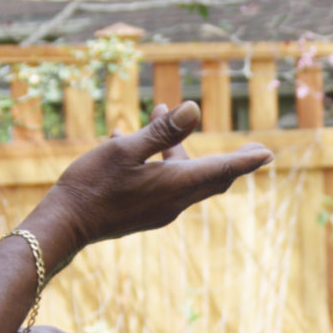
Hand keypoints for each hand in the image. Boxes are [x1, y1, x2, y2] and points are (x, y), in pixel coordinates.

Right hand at [42, 102, 271, 248]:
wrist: (65, 224)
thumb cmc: (92, 184)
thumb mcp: (125, 149)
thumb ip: (161, 131)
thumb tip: (194, 109)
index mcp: (174, 185)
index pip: (222, 169)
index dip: (246, 160)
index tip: (268, 153)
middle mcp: (173, 202)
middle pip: (213, 178)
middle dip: (231, 161)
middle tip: (253, 150)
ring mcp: (159, 210)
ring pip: (185, 178)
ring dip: (180, 148)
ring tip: (160, 108)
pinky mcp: (144, 213)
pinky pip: (165, 184)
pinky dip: (161, 161)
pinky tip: (131, 139)